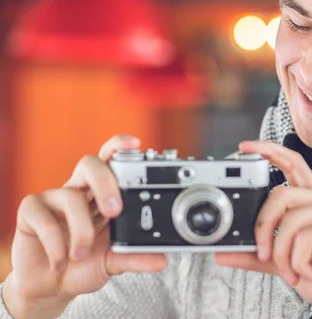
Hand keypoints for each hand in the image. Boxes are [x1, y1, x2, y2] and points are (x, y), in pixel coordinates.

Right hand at [3, 135, 166, 318]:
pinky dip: (56, 244)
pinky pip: (43, 218)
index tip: (136, 144)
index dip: (119, 146)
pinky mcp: (30, 211)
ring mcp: (53, 198)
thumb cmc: (83, 264)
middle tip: (115, 211)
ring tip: (82, 254)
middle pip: (90, 164)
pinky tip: (61, 261)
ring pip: (70, 196)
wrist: (50, 286)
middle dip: (105, 183)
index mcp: (101, 194)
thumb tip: (162, 260)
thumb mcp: (114, 262)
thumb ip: (136, 258)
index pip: (110, 159)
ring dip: (81, 231)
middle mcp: (78, 189)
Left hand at [215, 141, 311, 318]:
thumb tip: (223, 254)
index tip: (245, 147)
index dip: (270, 151)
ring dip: (282, 254)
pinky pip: (306, 237)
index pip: (293, 164)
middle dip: (263, 228)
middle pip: (280, 194)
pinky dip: (299, 261)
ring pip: (291, 220)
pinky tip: (310, 272)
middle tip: (264, 255)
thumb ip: (257, 256)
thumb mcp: (285, 264)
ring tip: (292, 273)